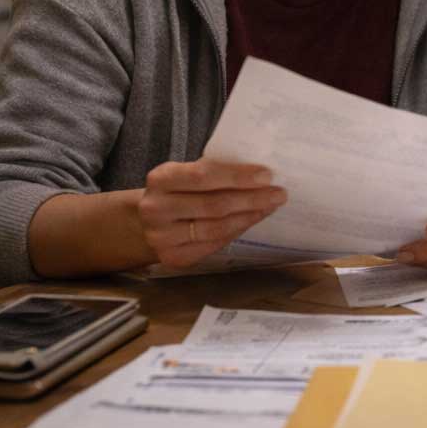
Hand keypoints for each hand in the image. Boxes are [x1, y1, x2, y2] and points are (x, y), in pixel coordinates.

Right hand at [136, 159, 285, 267]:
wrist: (147, 223)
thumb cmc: (178, 191)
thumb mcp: (186, 173)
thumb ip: (214, 170)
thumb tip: (259, 171)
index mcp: (160, 179)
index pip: (203, 176)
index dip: (237, 176)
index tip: (267, 175)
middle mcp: (156, 209)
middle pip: (214, 205)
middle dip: (252, 198)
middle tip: (279, 193)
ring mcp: (162, 237)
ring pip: (217, 228)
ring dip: (249, 216)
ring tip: (271, 206)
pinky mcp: (174, 257)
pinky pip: (214, 244)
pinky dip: (238, 230)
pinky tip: (253, 219)